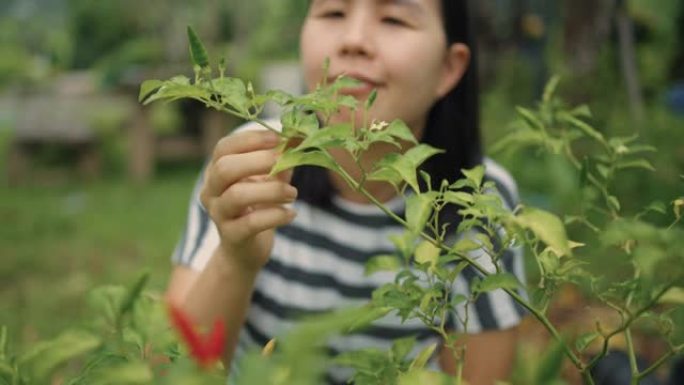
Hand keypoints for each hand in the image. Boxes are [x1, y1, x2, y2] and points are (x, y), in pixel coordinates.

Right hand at [199, 130, 296, 272]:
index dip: (250, 140)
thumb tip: (299, 133)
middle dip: (259, 162)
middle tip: (287, 163)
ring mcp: (218, 214)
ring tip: (293, 194)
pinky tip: (292, 214)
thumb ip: (281, 157)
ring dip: (271, 190)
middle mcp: (211, 190)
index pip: (224, 147)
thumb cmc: (258, 205)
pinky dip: (275, 215)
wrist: (246, 249)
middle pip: (225, 168)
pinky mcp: (231, 236)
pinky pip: (251, 223)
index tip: (278, 138)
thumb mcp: (270, 178)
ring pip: (237, 196)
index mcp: (217, 170)